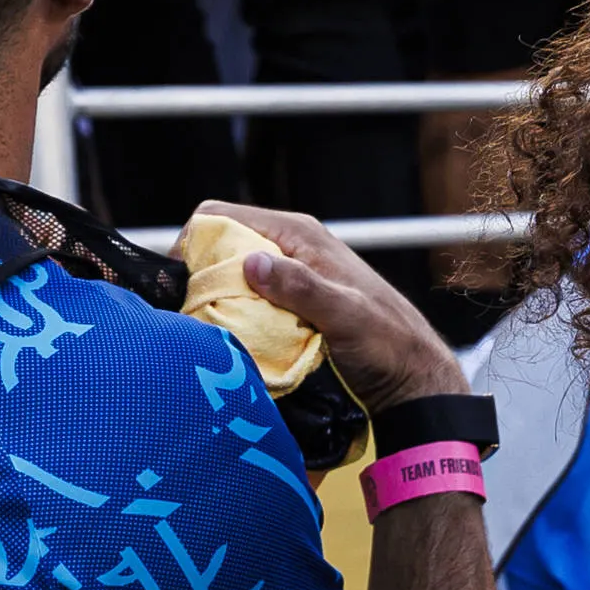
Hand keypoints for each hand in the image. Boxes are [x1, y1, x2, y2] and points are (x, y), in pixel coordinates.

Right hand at [190, 197, 460, 413]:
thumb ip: (300, 287)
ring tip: (209, 329)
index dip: (193, 242)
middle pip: (220, 245)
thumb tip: (251, 261)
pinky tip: (234, 338)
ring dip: (215, 298)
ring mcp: (289, 273)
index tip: (180, 282)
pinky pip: (246, 298)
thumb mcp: (344, 315)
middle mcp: (289, 246)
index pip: (222, 216)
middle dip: (199, 274)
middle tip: (190, 313)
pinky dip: (234, 314)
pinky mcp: (289, 300)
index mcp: (299, 234)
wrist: (409, 373)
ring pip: (230, 274)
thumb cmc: (386, 342)